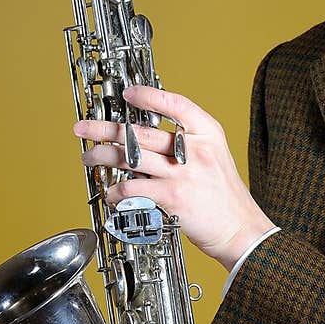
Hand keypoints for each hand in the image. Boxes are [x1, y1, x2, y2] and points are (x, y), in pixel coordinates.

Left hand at [73, 86, 274, 269]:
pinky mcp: (171, 197)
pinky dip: (115, 190)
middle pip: (141, 132)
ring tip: (89, 157)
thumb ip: (188, 142)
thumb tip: (149, 135)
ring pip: (130, 158)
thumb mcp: (215, 156)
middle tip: (84, 128)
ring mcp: (182, 174)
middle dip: (105, 129)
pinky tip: (110, 192)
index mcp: (208, 135)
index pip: (176, 104)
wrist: (240, 230)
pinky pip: (133, 188)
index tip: (128, 94)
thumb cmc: (224, 196)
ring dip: (102, 156)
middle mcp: (195, 151)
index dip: (149, 96)